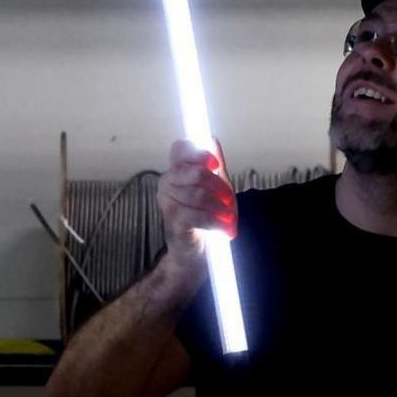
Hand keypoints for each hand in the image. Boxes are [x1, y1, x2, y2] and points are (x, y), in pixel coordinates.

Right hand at [156, 139, 236, 276]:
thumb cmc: (205, 219)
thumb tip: (212, 141)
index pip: (180, 149)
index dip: (198, 153)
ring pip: (199, 194)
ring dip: (221, 208)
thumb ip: (214, 167)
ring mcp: (167, 201)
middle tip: (230, 200)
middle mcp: (167, 182)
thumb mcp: (215, 189)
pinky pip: (197, 215)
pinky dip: (216, 222)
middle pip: (195, 171)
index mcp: (176, 170)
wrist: (195, 255)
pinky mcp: (172, 221)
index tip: (215, 164)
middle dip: (219, 186)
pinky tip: (225, 229)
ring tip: (229, 219)